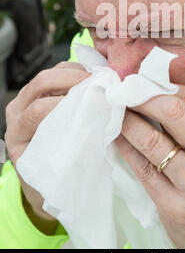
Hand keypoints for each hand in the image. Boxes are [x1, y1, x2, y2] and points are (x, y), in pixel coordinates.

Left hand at [4, 61, 89, 229]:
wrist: (42, 180)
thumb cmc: (52, 181)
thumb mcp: (59, 173)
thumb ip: (72, 151)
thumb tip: (98, 129)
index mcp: (17, 135)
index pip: (37, 111)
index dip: (66, 104)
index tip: (92, 106)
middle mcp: (17, 113)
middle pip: (40, 83)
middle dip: (72, 79)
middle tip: (99, 85)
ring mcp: (26, 98)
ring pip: (49, 73)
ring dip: (76, 72)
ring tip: (100, 80)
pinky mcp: (40, 90)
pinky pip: (57, 71)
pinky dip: (77, 71)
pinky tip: (94, 78)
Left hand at [114, 85, 184, 248]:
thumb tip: (164, 92)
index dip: (166, 86)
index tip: (148, 82)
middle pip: (173, 111)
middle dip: (143, 96)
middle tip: (127, 90)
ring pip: (151, 138)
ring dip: (128, 119)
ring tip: (117, 109)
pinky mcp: (175, 206)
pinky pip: (142, 167)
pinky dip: (125, 146)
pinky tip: (117, 136)